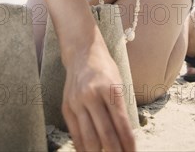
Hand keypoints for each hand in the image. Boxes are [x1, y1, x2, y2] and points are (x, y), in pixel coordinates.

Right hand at [61, 33, 135, 151]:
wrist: (81, 52)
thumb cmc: (104, 68)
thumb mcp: (118, 83)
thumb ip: (120, 109)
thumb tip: (125, 139)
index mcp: (110, 88)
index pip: (121, 124)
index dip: (128, 144)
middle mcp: (92, 95)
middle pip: (105, 134)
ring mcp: (77, 101)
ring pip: (89, 138)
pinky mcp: (66, 106)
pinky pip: (75, 134)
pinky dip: (84, 148)